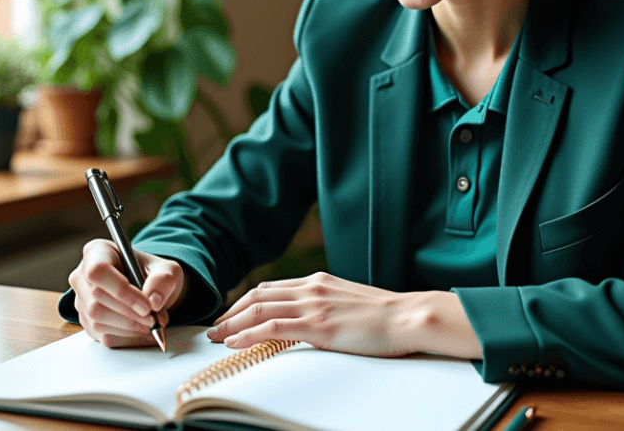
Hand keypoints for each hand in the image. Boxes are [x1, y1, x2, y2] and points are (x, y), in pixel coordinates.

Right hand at [68, 238, 185, 347]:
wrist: (150, 290)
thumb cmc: (153, 274)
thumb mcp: (167, 270)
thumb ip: (164, 280)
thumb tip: (154, 301)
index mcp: (98, 251)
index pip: (98, 271)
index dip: (121, 291)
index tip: (146, 306)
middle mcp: (82, 275)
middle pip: (97, 299)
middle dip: (130, 313)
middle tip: (154, 318)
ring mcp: (82, 300)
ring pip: (97, 320)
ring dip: (129, 327)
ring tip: (151, 322)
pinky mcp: (87, 322)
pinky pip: (102, 335)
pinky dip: (126, 337)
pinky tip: (141, 329)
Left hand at [206, 272, 417, 356]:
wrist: (409, 316)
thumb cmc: (386, 316)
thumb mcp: (348, 303)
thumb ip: (326, 305)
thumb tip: (311, 320)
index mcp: (318, 282)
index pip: (270, 288)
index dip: (245, 302)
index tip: (231, 315)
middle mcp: (311, 288)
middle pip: (258, 296)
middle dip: (232, 312)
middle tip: (215, 327)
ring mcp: (314, 305)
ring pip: (259, 310)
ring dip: (233, 324)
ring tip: (217, 337)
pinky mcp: (318, 325)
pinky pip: (272, 327)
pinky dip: (249, 334)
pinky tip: (235, 342)